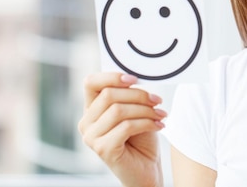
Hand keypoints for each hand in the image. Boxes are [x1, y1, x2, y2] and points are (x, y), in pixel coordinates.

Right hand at [78, 72, 166, 186]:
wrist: (147, 170)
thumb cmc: (141, 139)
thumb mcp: (135, 110)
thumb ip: (128, 95)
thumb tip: (134, 77)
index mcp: (91, 109)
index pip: (91, 82)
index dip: (112, 76)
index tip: (135, 79)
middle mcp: (86, 122)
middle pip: (109, 94)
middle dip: (138, 95)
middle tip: (157, 101)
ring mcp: (91, 137)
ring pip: (118, 110)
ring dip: (145, 110)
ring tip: (160, 115)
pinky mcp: (103, 149)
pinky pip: (126, 126)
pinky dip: (146, 123)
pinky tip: (159, 125)